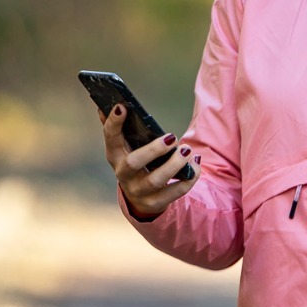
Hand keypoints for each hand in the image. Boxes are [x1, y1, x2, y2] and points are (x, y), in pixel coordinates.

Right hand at [99, 104, 199, 218]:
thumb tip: (118, 104)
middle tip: (173, 137)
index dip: (114, 123)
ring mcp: (138, 191)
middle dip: (154, 150)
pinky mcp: (155, 203)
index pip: (110, 138)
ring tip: (188, 151)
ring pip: (155, 180)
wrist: (141, 197)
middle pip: (134, 163)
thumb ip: (123, 128)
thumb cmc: (138, 162)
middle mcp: (123, 175)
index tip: (123, 107)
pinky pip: (175, 192)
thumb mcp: (128, 147)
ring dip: (175, 164)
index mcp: (115, 155)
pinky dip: (188, 178)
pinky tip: (196, 164)